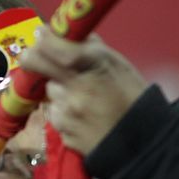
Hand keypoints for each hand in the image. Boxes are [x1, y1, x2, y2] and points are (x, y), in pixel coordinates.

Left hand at [19, 28, 148, 154]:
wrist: (144, 143)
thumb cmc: (134, 99)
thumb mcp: (119, 65)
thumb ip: (91, 48)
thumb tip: (69, 35)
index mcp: (92, 66)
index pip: (51, 46)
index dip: (43, 38)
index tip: (43, 34)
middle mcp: (75, 88)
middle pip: (34, 63)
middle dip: (35, 58)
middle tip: (42, 58)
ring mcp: (66, 112)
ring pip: (48, 91)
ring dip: (57, 90)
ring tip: (80, 96)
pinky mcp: (63, 133)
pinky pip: (54, 114)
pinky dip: (63, 112)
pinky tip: (82, 116)